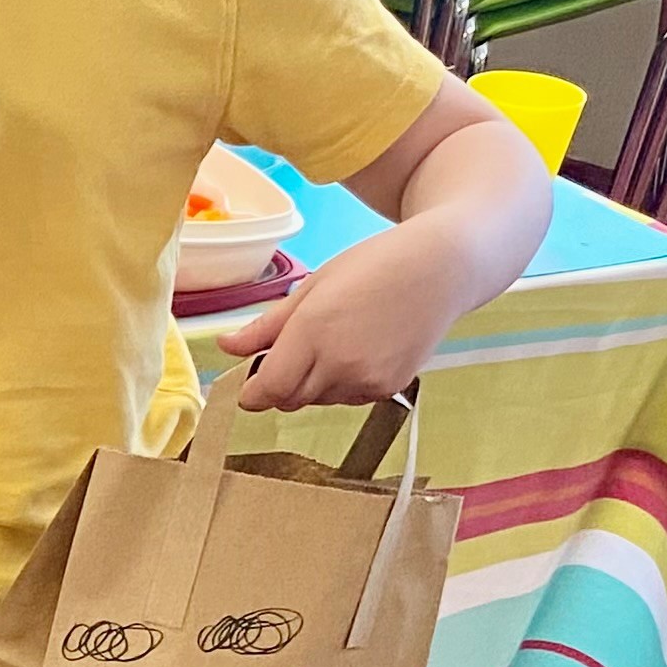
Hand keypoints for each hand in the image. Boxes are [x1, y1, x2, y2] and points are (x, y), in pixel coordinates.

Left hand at [217, 225, 456, 408]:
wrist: (441, 268)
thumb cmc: (373, 266)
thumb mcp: (312, 288)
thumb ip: (266, 326)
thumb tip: (225, 347)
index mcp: (312, 333)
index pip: (268, 390)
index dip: (252, 392)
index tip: (248, 383)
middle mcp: (340, 363)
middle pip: (290, 400)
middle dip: (281, 385)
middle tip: (292, 352)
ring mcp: (369, 380)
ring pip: (320, 400)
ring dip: (314, 384)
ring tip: (335, 341)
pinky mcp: (392, 387)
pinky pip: (350, 398)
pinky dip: (343, 384)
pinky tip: (359, 350)